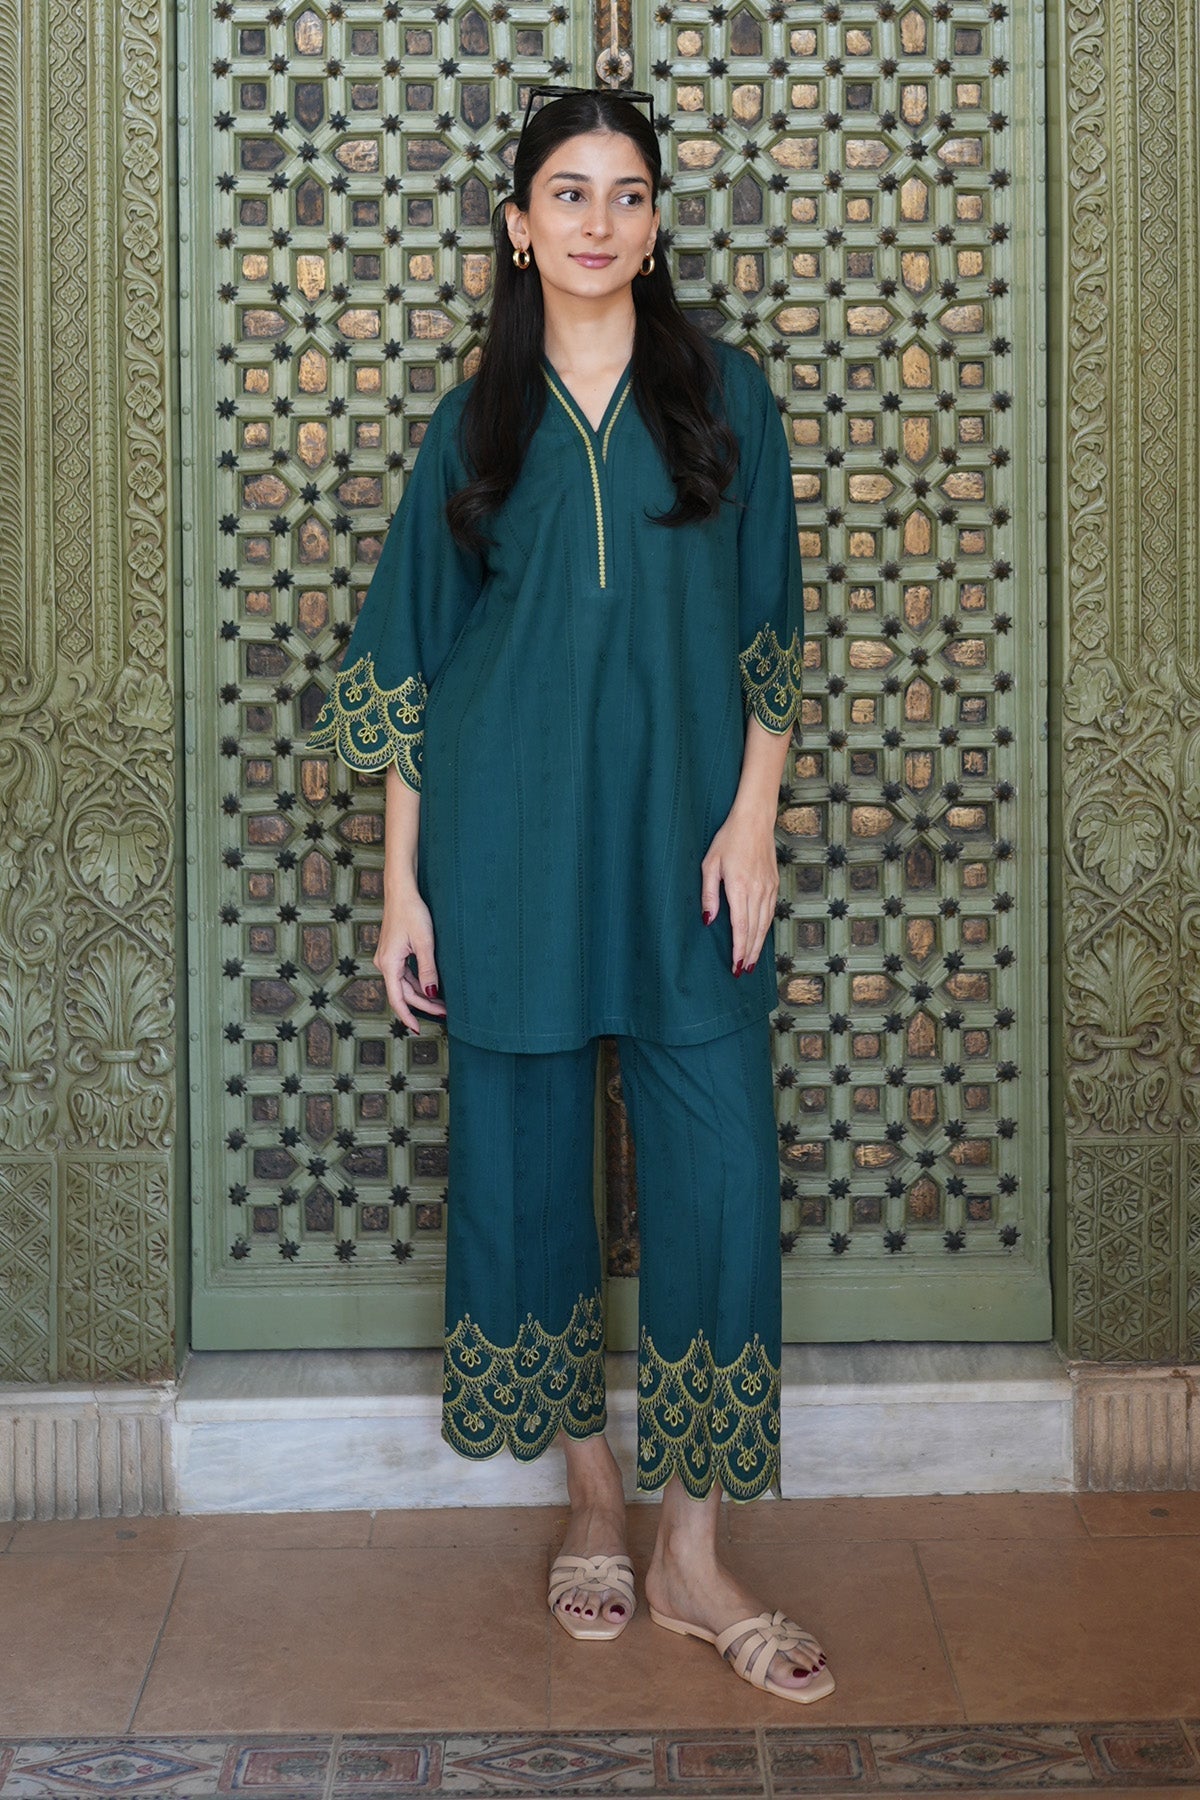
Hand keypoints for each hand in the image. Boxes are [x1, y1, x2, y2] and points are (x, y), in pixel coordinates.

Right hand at [373, 884, 446, 1032]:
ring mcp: (387, 958)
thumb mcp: (425, 943)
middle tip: (445, 1012)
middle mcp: (384, 963)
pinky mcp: (393, 952)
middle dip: (423, 1005)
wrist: (402, 891)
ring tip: (442, 1003)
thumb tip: (431, 994)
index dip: (408, 1017)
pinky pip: (404, 975)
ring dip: (421, 995)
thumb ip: (428, 970)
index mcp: (389, 964)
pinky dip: (417, 983)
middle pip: (403, 993)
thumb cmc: (413, 913)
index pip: (398, 999)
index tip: (418, 1030)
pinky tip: (431, 987)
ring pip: (404, 985)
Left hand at [700, 802, 778, 975]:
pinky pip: (770, 913)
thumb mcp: (710, 864)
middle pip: (754, 930)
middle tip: (742, 971)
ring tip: (752, 962)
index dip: (738, 949)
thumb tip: (708, 920)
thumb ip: (709, 894)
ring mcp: (769, 888)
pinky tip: (760, 938)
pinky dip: (766, 929)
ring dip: (758, 945)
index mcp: (740, 887)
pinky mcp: (774, 885)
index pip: (740, 926)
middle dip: (749, 953)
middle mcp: (758, 891)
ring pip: (765, 924)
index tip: (735, 965)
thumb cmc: (728, 839)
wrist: (755, 821)